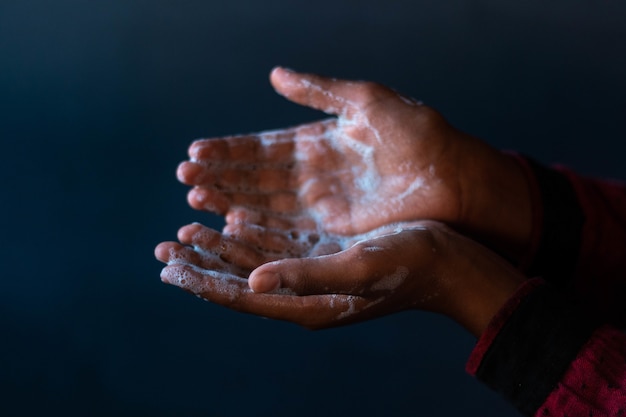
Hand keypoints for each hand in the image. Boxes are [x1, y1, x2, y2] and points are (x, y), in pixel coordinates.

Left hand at [155, 220, 523, 335]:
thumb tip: (252, 282)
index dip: (201, 279)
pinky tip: (234, 221)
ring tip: (188, 231)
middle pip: (238, 281)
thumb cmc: (411, 263)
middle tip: (164, 246)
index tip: (166, 264)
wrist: (451, 263)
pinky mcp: (326, 259)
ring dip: (220, 248)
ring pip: (253, 263)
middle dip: (201, 263)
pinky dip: (250, 236)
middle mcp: (304, 294)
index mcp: (306, 303)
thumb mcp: (358, 267)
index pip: (238, 295)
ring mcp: (314, 277)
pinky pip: (277, 249)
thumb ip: (304, 276)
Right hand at [177, 67, 531, 260]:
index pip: (263, 147)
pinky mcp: (333, 230)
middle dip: (220, 176)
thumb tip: (273, 74)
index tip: (195, 150)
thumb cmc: (417, 132)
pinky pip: (289, 228)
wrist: (455, 176)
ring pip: (266, 204)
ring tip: (194, 196)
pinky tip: (228, 221)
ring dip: (230, 201)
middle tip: (184, 174)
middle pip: (256, 178)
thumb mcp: (366, 100)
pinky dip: (259, 225)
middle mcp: (314, 175)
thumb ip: (319, 90)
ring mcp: (322, 205)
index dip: (230, 150)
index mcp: (318, 142)